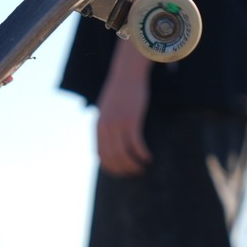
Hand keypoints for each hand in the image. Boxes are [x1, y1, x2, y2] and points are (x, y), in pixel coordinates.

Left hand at [95, 56, 152, 175]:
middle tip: (136, 173)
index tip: (123, 173)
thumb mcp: (107, 109)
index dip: (111, 168)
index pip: (101, 156)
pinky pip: (136, 145)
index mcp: (98, 127)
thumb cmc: (120, 92)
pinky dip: (142, 154)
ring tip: (143, 167)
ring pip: (124, 154)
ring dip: (134, 165)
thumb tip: (110, 141)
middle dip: (124, 170)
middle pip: (113, 158)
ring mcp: (117, 125)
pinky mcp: (131, 121)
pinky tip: (148, 157)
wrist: (126, 74)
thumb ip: (106, 125)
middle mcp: (105, 128)